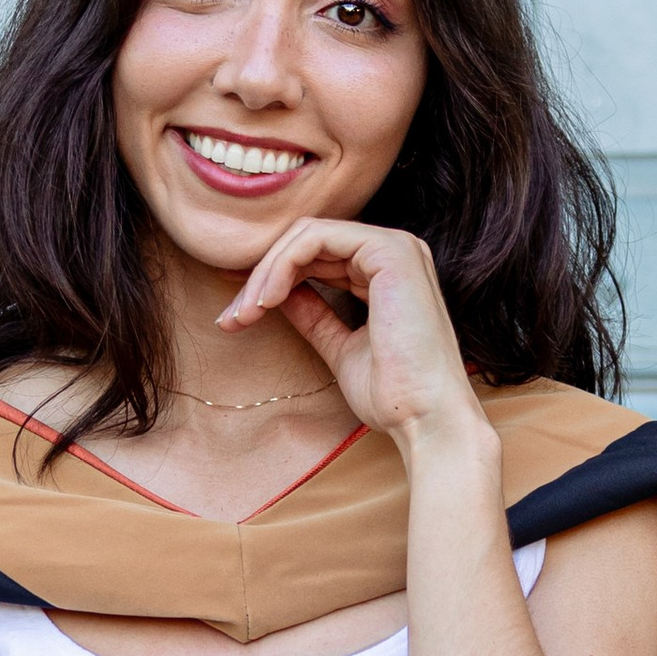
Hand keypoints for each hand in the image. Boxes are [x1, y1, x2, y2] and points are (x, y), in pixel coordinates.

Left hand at [218, 220, 488, 451]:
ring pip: (306, 236)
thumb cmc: (392, 395)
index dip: (271, 279)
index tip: (236, 314)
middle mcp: (394, 251)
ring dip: (265, 273)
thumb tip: (277, 295)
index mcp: (387, 272)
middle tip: (230, 318)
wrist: (425, 419)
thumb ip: (314, 315)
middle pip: (306, 241)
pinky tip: (267, 301)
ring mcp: (395, 246)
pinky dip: (282, 266)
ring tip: (243, 315)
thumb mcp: (340, 348)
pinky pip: (316, 239)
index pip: (316, 255)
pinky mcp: (389, 251)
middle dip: (261, 277)